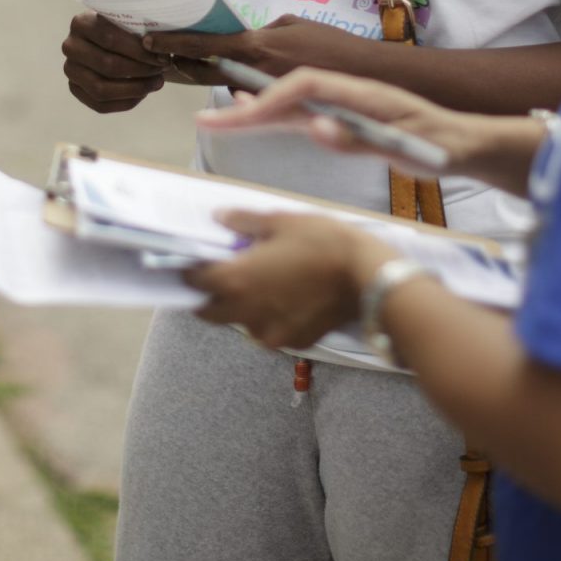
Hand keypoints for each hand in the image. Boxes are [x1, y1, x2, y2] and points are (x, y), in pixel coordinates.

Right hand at [62, 12, 168, 112]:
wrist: (110, 38)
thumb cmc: (124, 27)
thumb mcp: (129, 19)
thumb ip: (139, 28)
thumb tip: (157, 48)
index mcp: (81, 23)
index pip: (111, 39)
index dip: (140, 51)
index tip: (163, 56)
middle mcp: (70, 46)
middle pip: (108, 65)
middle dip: (141, 70)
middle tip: (163, 69)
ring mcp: (70, 70)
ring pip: (101, 89)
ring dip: (135, 89)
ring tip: (156, 82)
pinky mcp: (75, 89)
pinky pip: (100, 105)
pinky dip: (126, 102)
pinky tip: (144, 93)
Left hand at [143, 14, 375, 86]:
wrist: (365, 78)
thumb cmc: (332, 44)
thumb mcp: (293, 25)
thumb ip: (263, 32)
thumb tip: (244, 38)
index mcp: (256, 47)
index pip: (204, 45)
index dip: (174, 42)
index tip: (149, 39)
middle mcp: (253, 73)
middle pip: (201, 72)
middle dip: (177, 64)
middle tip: (153, 56)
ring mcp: (261, 92)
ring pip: (220, 86)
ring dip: (203, 75)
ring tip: (178, 64)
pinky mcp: (271, 106)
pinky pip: (243, 97)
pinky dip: (231, 88)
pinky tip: (224, 80)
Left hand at [186, 211, 397, 350]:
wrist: (368, 276)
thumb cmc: (323, 243)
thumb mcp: (280, 221)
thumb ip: (243, 222)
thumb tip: (220, 218)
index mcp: (237, 281)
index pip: (195, 282)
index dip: (192, 270)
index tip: (196, 262)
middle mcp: (247, 313)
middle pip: (210, 312)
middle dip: (209, 296)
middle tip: (221, 276)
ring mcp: (270, 333)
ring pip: (242, 323)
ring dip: (242, 307)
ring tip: (264, 283)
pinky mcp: (294, 342)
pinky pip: (270, 330)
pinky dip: (271, 316)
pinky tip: (289, 297)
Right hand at [194, 67, 547, 189]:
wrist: (470, 145)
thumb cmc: (444, 147)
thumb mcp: (408, 147)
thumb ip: (361, 140)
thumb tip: (316, 128)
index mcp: (365, 94)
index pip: (307, 86)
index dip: (273, 99)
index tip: (243, 115)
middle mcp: (350, 94)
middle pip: (291, 92)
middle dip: (249, 107)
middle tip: (207, 120)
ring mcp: (347, 106)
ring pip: (292, 104)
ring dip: (256, 111)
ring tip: (219, 118)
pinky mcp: (347, 121)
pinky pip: (304, 115)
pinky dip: (276, 118)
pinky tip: (257, 119)